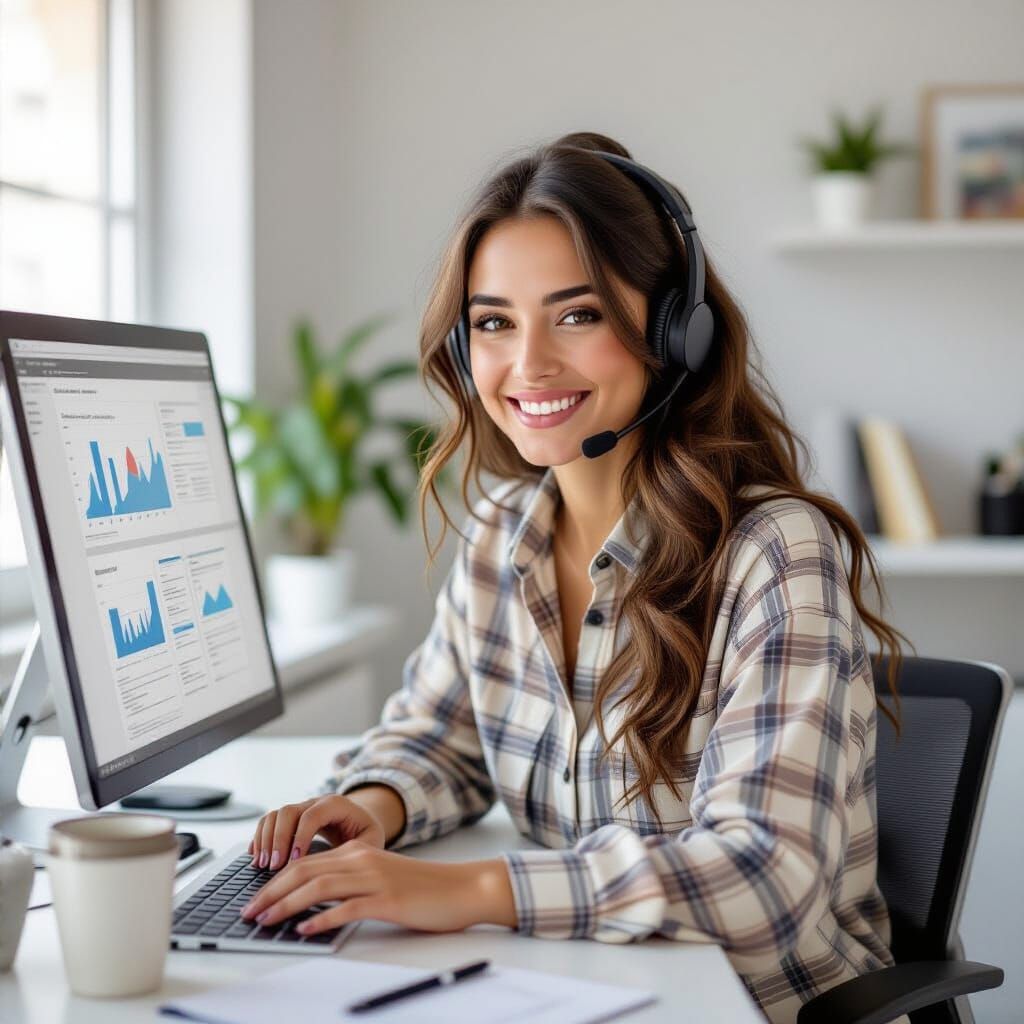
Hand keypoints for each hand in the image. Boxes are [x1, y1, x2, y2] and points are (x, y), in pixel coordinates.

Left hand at [239, 841, 516, 934]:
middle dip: (270, 892)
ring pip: (319, 886)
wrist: (462, 887)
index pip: (306, 862)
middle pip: (305, 870)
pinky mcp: (387, 899)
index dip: (275, 881)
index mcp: (359, 853)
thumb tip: (315, 902)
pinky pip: (346, 908)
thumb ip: (352, 882)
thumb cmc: (424, 888)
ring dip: (286, 905)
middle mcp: (362, 860)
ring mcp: (375, 878)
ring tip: (266, 921)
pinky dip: (321, 919)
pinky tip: (304, 930)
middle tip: (249, 912)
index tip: (255, 900)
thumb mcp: (381, 877)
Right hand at [248, 795, 385, 870]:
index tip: (296, 861)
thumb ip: (357, 851)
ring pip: (275, 815)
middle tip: (274, 866)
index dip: (301, 836)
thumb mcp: (372, 841)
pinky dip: (259, 837)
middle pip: (289, 811)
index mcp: (337, 805)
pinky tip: (255, 856)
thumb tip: (337, 870)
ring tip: (262, 865)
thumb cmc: (367, 834)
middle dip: (278, 839)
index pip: (313, 815)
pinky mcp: (290, 818)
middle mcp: (315, 802)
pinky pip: (268, 821)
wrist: (361, 822)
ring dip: (265, 840)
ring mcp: (300, 808)